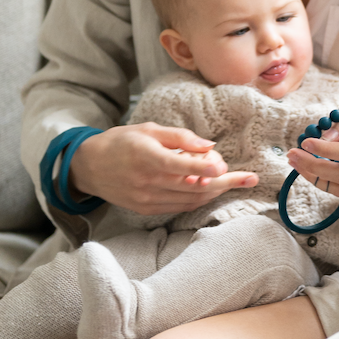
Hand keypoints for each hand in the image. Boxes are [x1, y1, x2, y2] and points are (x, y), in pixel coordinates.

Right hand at [68, 123, 258, 215]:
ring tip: (235, 182)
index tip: (227, 166)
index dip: (209, 168)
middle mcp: (149, 182)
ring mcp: (147, 199)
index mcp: (149, 158)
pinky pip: (179, 206)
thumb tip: (209, 146)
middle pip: (195, 187)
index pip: (185, 166)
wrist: (89, 167)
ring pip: (191, 200)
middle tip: (249, 179)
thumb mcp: (149, 130)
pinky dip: (198, 199)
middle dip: (225, 183)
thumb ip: (180, 138)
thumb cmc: (121, 142)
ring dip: (215, 192)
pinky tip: (210, 189)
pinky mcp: (146, 209)